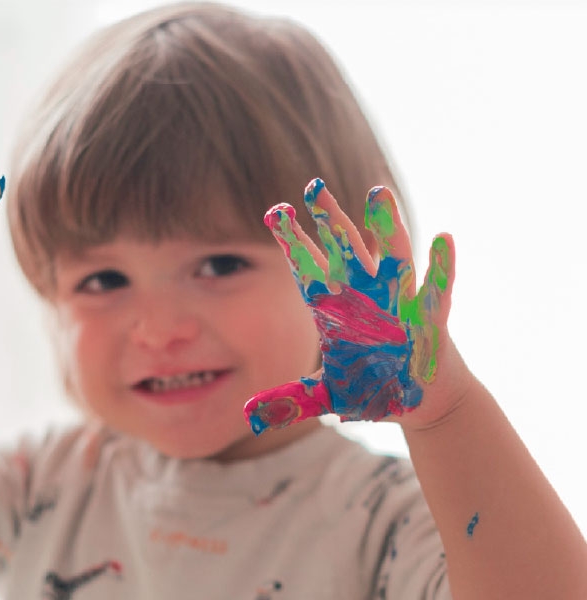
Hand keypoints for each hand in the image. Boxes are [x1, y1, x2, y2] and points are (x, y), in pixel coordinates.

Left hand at [243, 178, 454, 433]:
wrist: (420, 400)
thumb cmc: (374, 388)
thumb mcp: (328, 395)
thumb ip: (292, 400)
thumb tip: (249, 415)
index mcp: (338, 311)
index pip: (310, 270)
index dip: (294, 242)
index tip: (275, 212)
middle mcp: (366, 295)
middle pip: (345, 250)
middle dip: (331, 219)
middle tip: (314, 186)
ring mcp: (399, 301)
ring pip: (391, 255)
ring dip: (385, 225)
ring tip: (377, 192)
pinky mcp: (431, 317)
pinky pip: (437, 288)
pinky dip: (442, 266)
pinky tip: (444, 239)